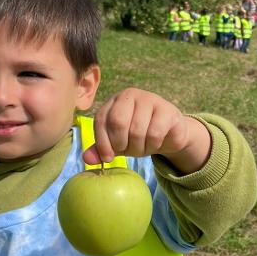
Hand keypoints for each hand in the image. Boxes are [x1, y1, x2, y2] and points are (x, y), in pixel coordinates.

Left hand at [83, 88, 210, 173]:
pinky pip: (155, 133)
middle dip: (121, 144)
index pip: (101, 120)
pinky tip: (155, 143)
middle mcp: (130, 96)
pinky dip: (153, 145)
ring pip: (137, 130)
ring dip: (138, 148)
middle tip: (127, 151)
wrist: (169, 134)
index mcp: (114, 102)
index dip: (102, 142)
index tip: (108, 158)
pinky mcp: (166, 110)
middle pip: (118, 122)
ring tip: (142, 148)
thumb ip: (101, 149)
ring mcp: (150, 100)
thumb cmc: (139, 136)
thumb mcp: (118, 143)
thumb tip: (87, 159)